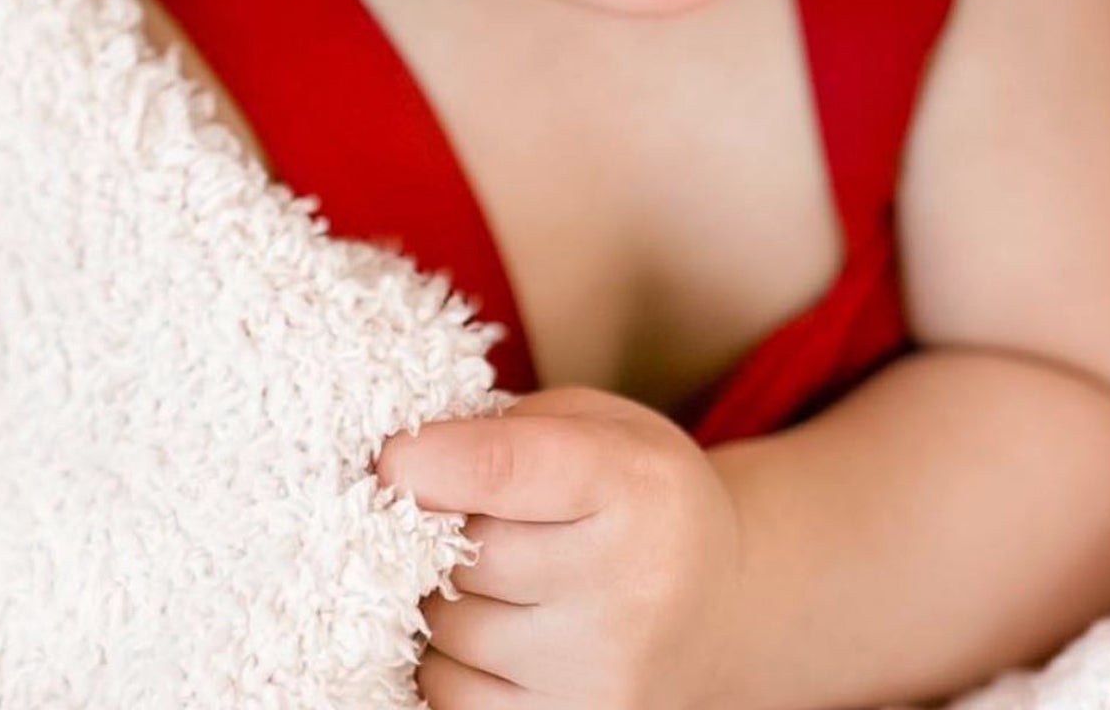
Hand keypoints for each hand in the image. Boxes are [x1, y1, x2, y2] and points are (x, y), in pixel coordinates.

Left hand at [372, 384, 749, 708]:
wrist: (718, 608)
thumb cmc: (636, 496)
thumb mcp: (596, 426)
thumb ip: (505, 430)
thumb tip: (397, 465)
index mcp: (635, 484)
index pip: (503, 468)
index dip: (429, 461)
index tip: (392, 459)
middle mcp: (630, 584)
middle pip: (466, 553)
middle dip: (445, 531)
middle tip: (475, 517)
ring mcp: (603, 673)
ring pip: (448, 628)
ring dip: (444, 599)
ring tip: (500, 579)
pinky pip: (450, 696)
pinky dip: (452, 661)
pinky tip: (499, 632)